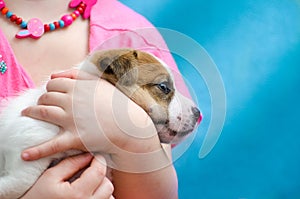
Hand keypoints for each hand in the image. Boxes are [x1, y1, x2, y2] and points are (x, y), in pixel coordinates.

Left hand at [21, 69, 160, 163]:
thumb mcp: (99, 83)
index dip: (50, 89)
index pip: (53, 84)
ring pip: (42, 113)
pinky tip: (25, 155)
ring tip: (28, 114)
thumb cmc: (116, 103)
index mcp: (78, 87)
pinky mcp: (74, 138)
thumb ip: (76, 75)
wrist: (130, 125)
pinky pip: (51, 145)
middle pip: (46, 97)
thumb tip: (54, 74)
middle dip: (42, 100)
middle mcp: (72, 101)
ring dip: (32, 112)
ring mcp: (71, 120)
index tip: (52, 94)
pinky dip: (37, 151)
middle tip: (43, 105)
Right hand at [21, 153, 113, 198]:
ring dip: (102, 188)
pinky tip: (87, 194)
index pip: (99, 172)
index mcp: (78, 194)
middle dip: (100, 175)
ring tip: (87, 184)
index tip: (93, 156)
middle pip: (108, 185)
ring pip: (109, 197)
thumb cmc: (36, 196)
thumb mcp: (50, 177)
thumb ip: (70, 164)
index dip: (98, 160)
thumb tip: (88, 155)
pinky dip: (100, 198)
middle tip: (89, 170)